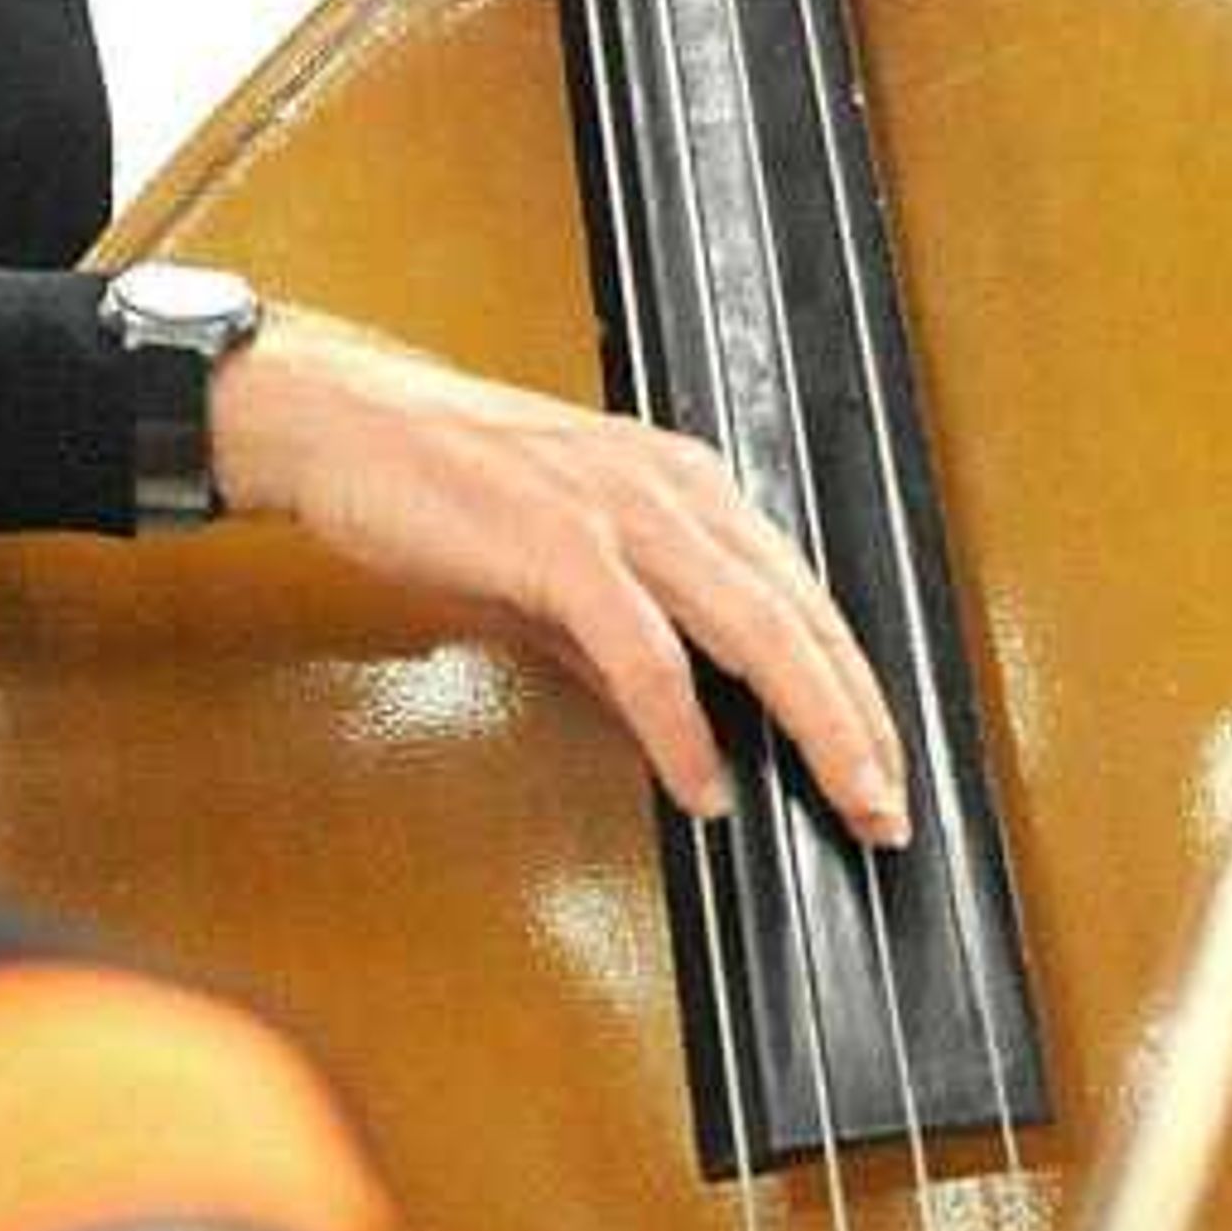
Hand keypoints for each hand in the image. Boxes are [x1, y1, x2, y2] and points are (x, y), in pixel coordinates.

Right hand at [205, 303, 909, 842]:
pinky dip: (681, 724)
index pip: (802, 600)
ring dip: (813, 726)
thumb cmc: (439, 484)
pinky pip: (644, 649)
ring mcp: (619, 512)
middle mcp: (672, 489)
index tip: (884, 764)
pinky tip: (703, 779)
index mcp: (685, 488)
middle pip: (803, 619)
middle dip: (862, 723)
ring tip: (844, 800)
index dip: (856, 689)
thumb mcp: (556, 571)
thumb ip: (621, 644)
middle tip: (889, 808)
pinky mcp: (558, 541)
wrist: (342, 422)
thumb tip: (673, 727)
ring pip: (754, 629)